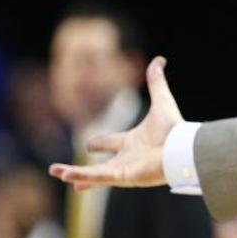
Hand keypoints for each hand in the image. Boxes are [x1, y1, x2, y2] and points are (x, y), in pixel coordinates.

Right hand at [49, 56, 182, 191]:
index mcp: (134, 141)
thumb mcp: (161, 100)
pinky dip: (81, 176)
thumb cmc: (173, 128)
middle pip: (100, 165)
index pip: (112, 142)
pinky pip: (98, 177)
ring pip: (94, 174)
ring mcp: (125, 170)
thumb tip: (159, 59)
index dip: (101, 143)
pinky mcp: (123, 178)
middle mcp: (128, 158)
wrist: (181, 147)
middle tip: (63, 171)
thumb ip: (156, 81)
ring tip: (55, 173)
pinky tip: (65, 176)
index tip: (89, 144)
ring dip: (74, 174)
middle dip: (82, 168)